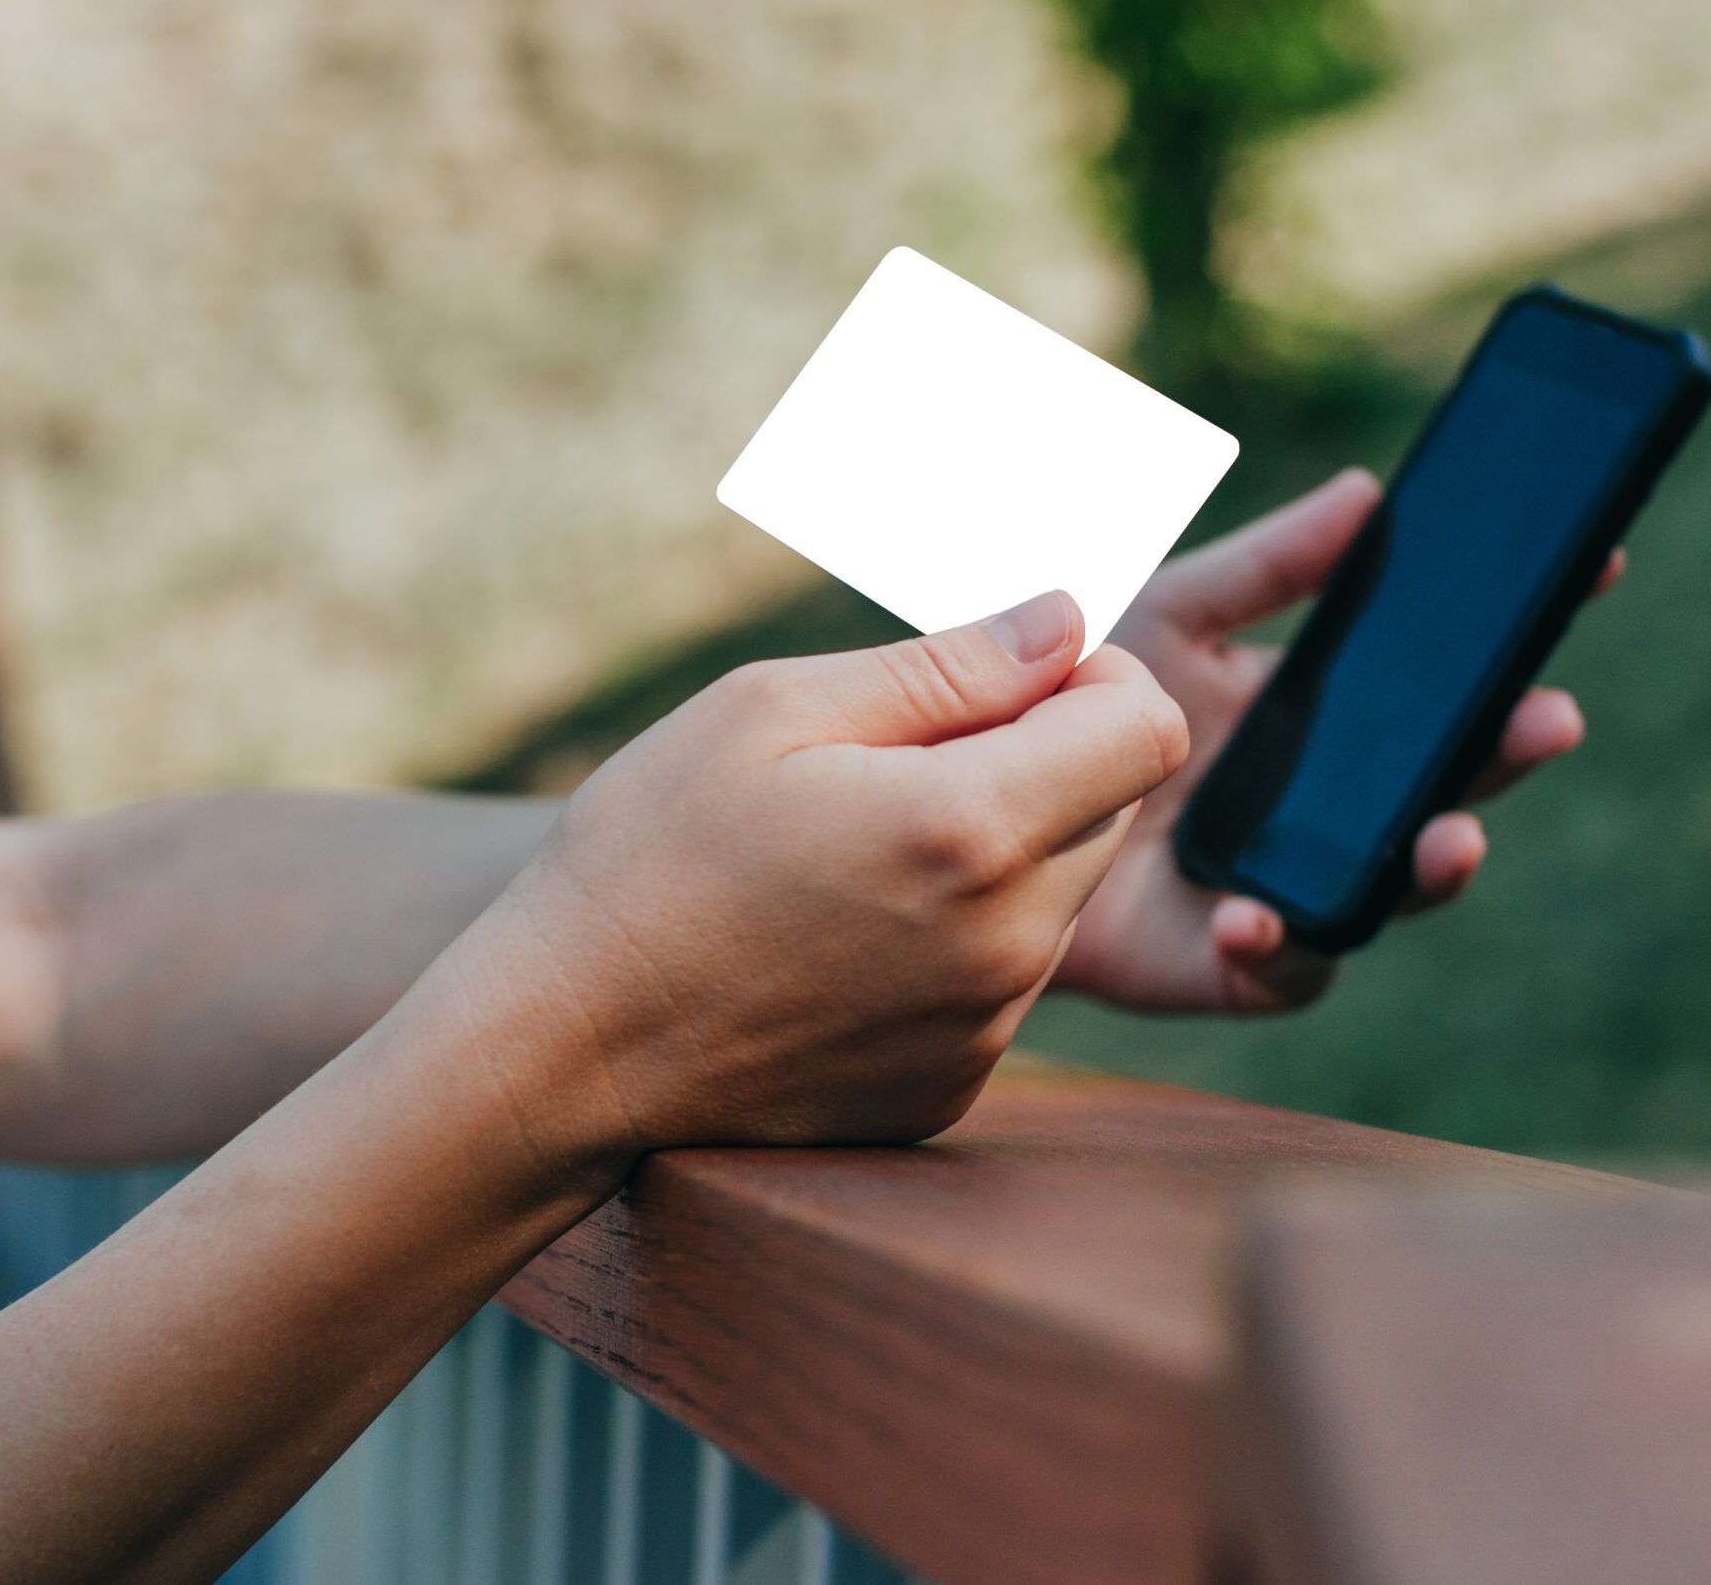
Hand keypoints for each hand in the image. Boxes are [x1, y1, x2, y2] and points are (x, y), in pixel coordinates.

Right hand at [449, 591, 1187, 1156]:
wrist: (563, 1052)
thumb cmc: (648, 859)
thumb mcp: (770, 713)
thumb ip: (946, 667)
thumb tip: (1065, 624)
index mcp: (969, 829)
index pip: (1147, 728)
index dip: (1097, 680)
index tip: (1010, 678)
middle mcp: (1007, 944)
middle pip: (1114, 810)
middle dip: (1046, 761)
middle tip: (907, 757)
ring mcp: (985, 1029)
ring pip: (1061, 896)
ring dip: (1000, 852)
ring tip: (858, 854)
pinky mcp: (953, 1087)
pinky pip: (1003, 980)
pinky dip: (957, 939)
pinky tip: (844, 935)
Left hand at [1054, 468, 1618, 1013]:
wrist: (976, 808)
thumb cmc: (1072, 705)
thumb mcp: (1168, 616)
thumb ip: (1264, 568)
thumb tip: (1369, 493)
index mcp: (1323, 715)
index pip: (1445, 677)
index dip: (1520, 630)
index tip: (1594, 566)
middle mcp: (1324, 805)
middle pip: (1444, 783)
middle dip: (1504, 756)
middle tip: (1550, 717)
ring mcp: (1287, 883)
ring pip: (1389, 887)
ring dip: (1429, 868)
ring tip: (1451, 841)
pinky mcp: (1225, 963)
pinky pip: (1278, 968)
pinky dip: (1279, 946)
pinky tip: (1256, 917)